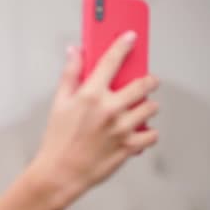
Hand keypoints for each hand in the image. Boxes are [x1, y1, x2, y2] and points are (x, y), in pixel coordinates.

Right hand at [28, 31, 159, 207]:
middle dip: (148, 80)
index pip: (112, 60)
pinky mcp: (129, 147)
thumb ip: (70, 75)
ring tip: (137, 110)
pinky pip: (152, 135)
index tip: (131, 36)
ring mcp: (122, 128)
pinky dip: (147, 133)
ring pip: (151, 108)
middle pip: (144, 84)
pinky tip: (137, 132)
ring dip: (147, 106)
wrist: (60, 173)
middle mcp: (109, 109)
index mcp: (90, 95)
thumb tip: (74, 52)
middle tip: (146, 81)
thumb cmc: (57, 140)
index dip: (123, 44)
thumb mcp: (59, 103)